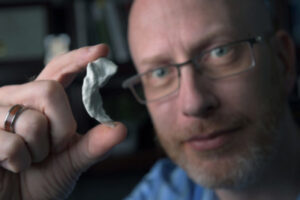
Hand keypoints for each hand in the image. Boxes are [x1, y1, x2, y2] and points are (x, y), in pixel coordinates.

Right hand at [0, 44, 126, 199]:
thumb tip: (120, 129)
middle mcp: (15, 100)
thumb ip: (93, 145)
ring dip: (37, 151)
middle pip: (50, 91)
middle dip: (60, 127)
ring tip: (27, 160)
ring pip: (32, 120)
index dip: (79, 58)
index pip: (58, 70)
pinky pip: (11, 144)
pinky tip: (10, 165)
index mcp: (37, 102)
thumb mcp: (71, 162)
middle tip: (51, 149)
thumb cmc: (39, 182)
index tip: (103, 51)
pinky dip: (19, 162)